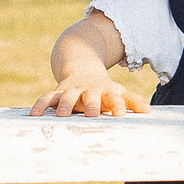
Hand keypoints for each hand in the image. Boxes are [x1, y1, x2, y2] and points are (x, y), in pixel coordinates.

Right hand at [32, 74, 150, 115]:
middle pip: (90, 97)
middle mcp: (88, 91)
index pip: (114, 98)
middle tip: (92, 114)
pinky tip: (34, 114)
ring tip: (62, 115)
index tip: (120, 114)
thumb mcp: (119, 92)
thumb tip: (148, 111)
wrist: (82, 68)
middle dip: (91, 105)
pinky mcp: (57, 92)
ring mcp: (72, 91)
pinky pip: (47, 98)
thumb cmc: (104, 88)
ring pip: (67, 96)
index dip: (117, 105)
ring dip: (65, 104)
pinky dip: (41, 104)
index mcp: (106, 92)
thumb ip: (132, 101)